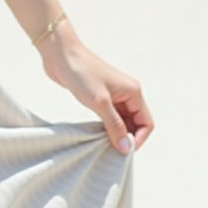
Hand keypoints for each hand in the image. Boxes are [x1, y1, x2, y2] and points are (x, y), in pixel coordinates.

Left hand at [38, 25, 152, 154]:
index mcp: (134, 92)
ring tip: (102, 146)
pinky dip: (107, 128)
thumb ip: (114, 126)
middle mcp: (127, 94)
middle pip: (136, 124)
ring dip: (116, 134)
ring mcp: (114, 96)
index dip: (138, 139)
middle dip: (127, 138)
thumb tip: (125, 147)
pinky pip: (110, 118)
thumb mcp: (100, 103)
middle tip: (111, 152)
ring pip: (122, 122)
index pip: (146, 123)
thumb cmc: (81, 73)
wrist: (61, 55)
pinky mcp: (101, 98)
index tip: (123, 152)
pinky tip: (96, 136)